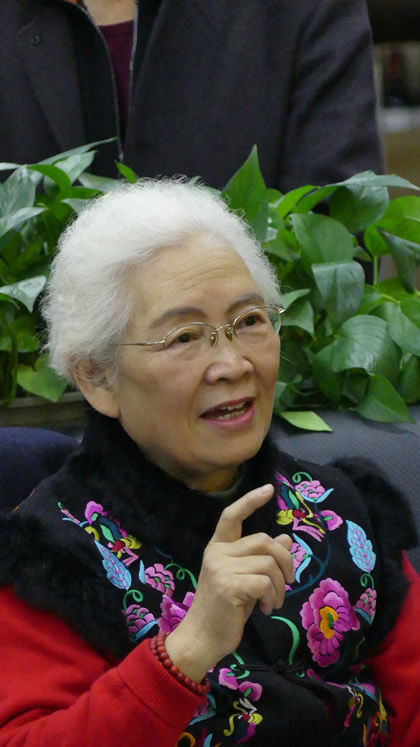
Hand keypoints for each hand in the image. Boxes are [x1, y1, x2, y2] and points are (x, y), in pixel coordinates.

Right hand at [166, 484, 293, 681]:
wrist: (203, 638)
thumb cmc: (226, 609)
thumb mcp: (247, 579)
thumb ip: (262, 559)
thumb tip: (286, 539)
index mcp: (218, 547)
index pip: (232, 515)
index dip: (250, 501)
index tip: (269, 489)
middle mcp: (217, 552)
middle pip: (264, 540)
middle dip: (284, 561)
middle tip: (287, 581)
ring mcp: (221, 568)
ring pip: (268, 563)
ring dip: (279, 586)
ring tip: (272, 602)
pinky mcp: (227, 585)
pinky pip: (265, 582)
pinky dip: (272, 596)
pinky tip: (266, 608)